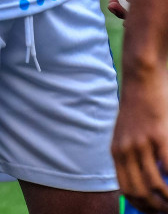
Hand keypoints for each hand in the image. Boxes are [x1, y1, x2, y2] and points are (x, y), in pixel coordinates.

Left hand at [114, 64, 167, 209]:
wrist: (141, 80)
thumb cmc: (139, 107)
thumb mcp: (127, 133)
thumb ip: (131, 154)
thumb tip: (144, 177)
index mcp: (117, 151)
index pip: (126, 189)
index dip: (142, 205)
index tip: (154, 211)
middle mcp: (126, 150)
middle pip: (139, 192)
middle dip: (156, 207)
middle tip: (167, 210)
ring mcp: (142, 144)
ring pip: (155, 185)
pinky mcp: (159, 136)